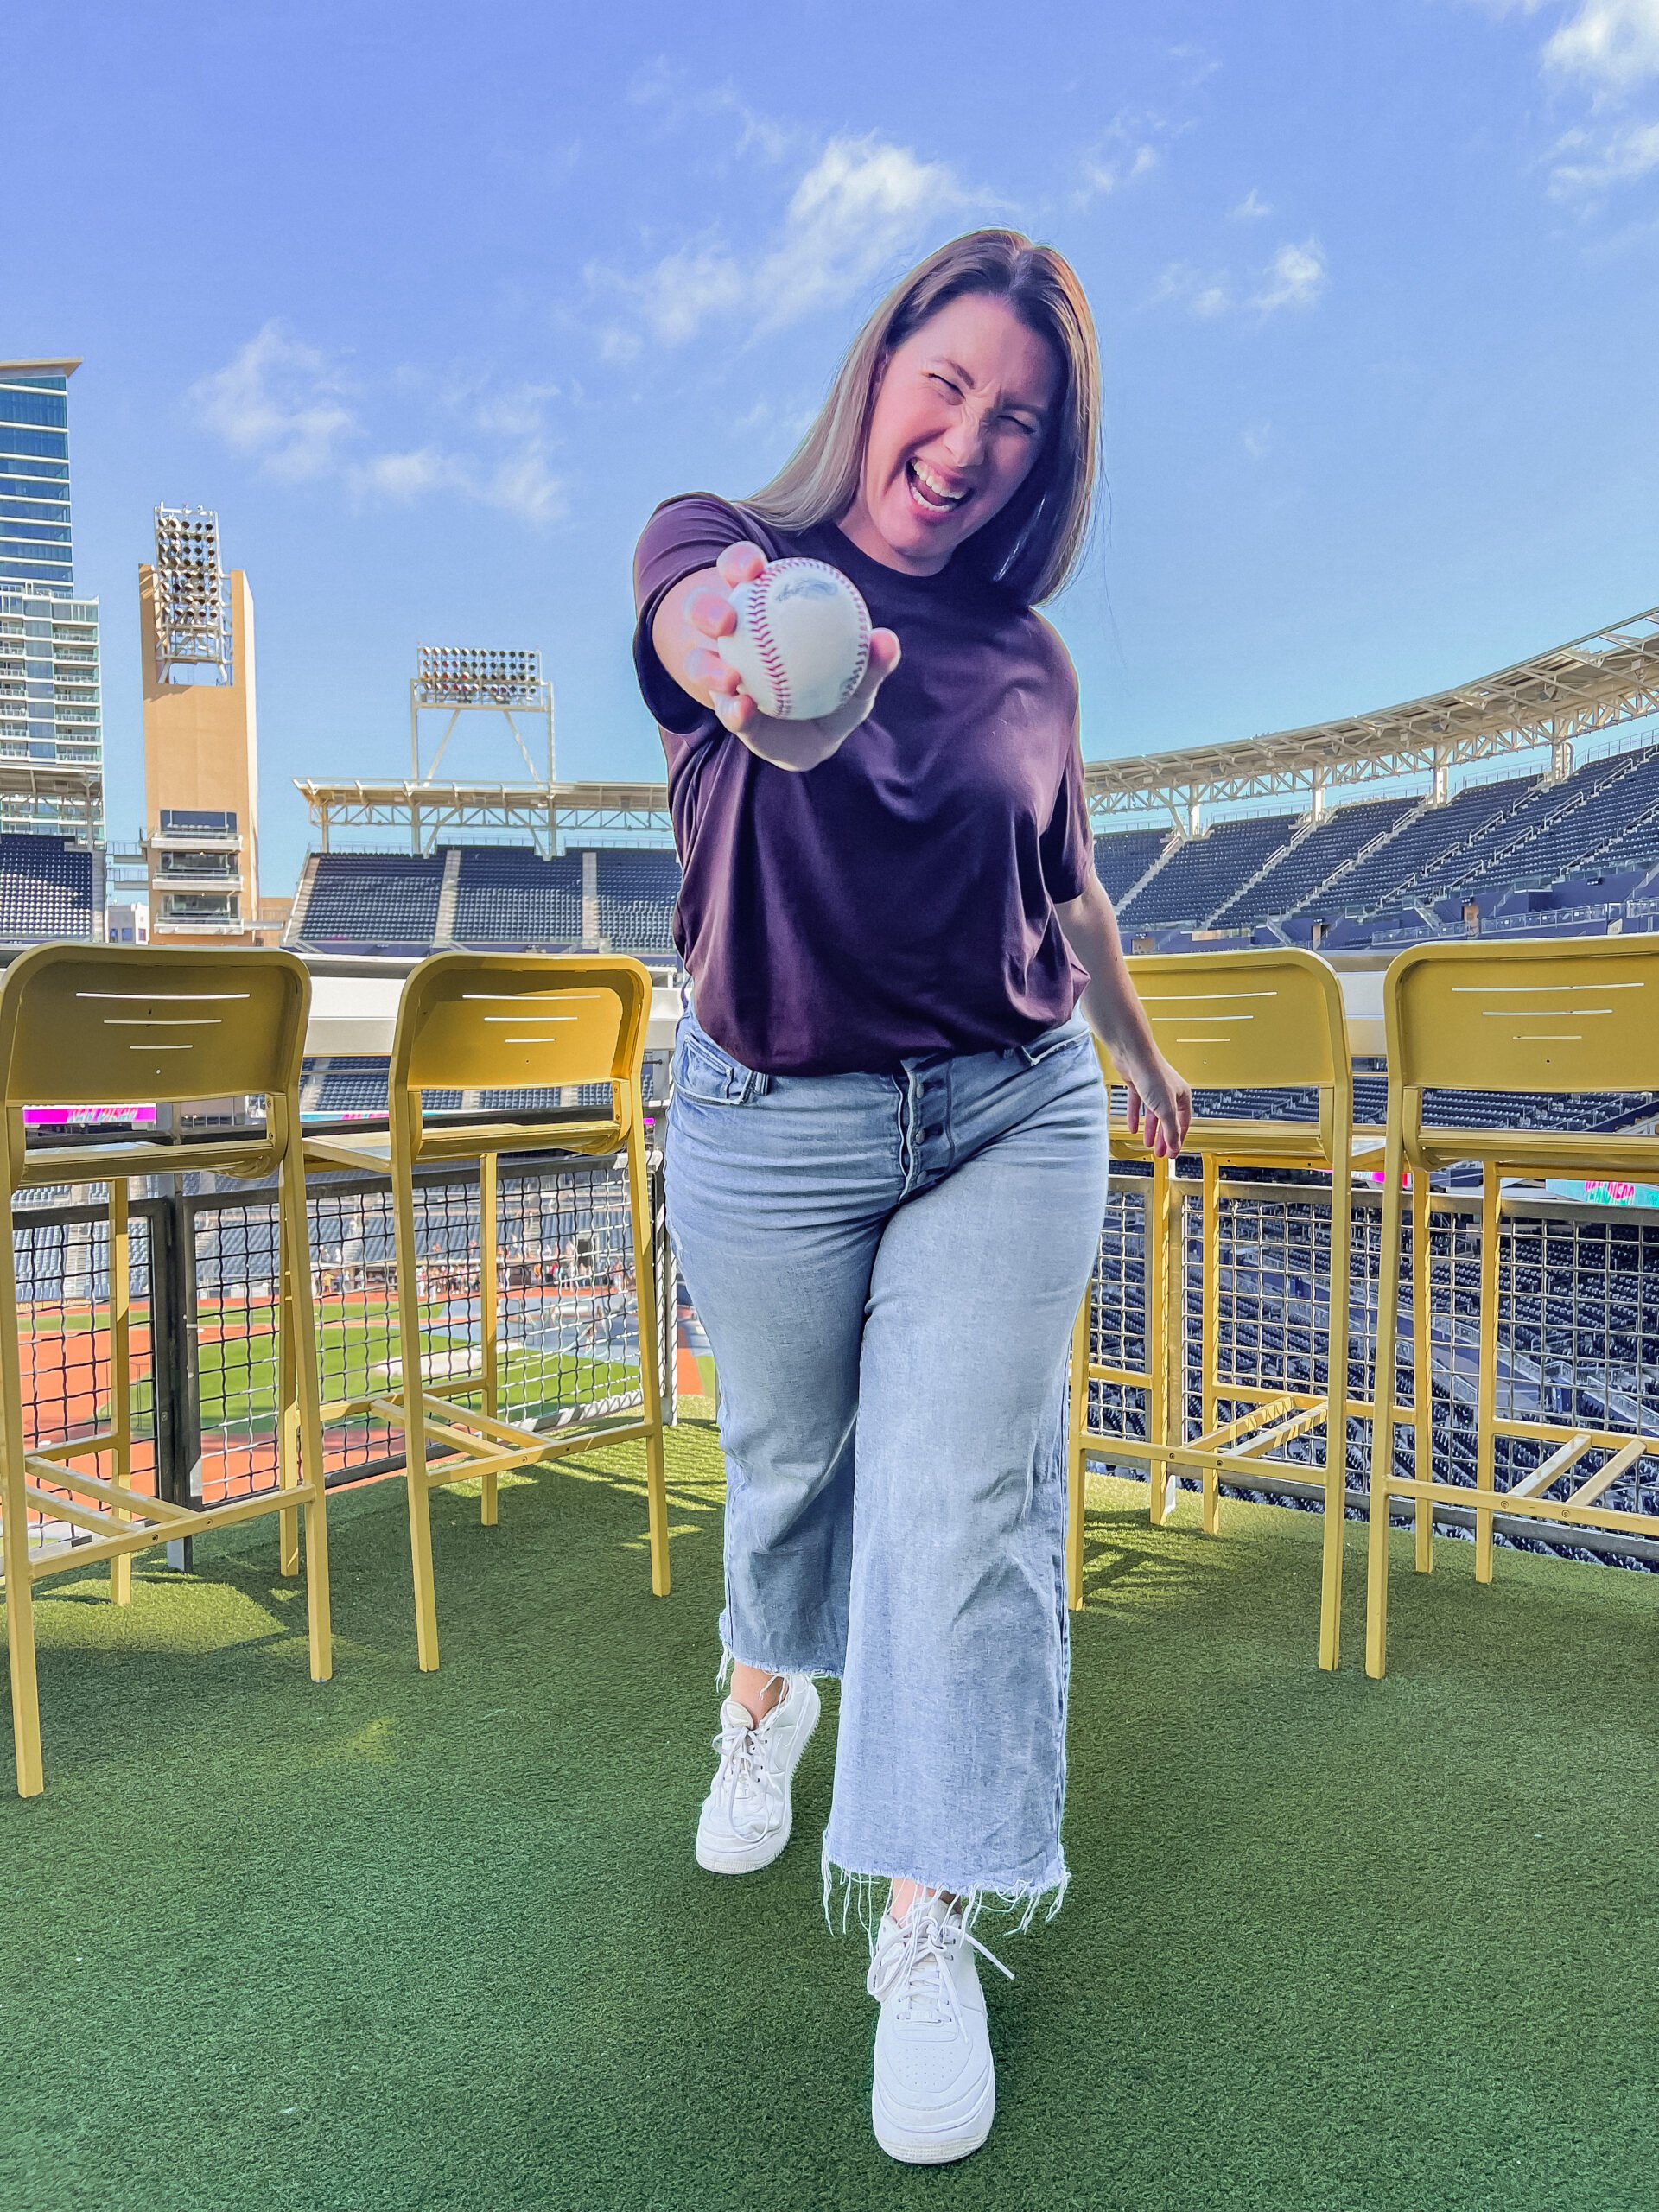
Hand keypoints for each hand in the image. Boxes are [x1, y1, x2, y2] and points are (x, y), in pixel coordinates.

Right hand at [682, 541, 901, 771]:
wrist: (816, 737)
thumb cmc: (837, 691)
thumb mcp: (860, 677)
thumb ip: (872, 660)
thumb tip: (885, 640)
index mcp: (759, 608)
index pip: (741, 574)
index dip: (739, 562)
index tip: (753, 567)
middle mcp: (731, 637)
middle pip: (702, 610)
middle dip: (705, 609)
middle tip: (726, 620)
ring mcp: (720, 674)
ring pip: (698, 661)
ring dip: (707, 666)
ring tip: (730, 677)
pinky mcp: (724, 710)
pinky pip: (723, 708)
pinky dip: (732, 709)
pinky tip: (744, 709)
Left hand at [1121, 1048, 1191, 1159]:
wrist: (1133, 1055)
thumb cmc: (1153, 1075)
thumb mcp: (1166, 1109)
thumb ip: (1170, 1129)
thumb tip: (1175, 1146)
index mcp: (1182, 1096)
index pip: (1183, 1123)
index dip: (1178, 1139)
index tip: (1173, 1152)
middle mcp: (1169, 1092)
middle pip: (1168, 1120)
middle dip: (1164, 1138)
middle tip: (1161, 1152)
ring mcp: (1153, 1088)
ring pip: (1153, 1114)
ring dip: (1151, 1130)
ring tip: (1148, 1144)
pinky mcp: (1138, 1084)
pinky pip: (1138, 1105)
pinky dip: (1136, 1117)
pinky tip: (1133, 1128)